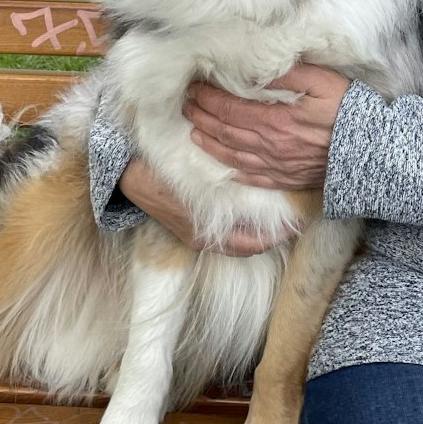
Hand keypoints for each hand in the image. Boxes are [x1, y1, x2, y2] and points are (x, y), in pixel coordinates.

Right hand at [117, 158, 292, 256]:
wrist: (129, 177)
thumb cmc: (160, 175)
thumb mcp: (192, 179)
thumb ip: (219, 185)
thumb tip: (252, 176)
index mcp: (204, 233)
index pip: (249, 244)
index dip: (273, 238)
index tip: (292, 226)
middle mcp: (202, 239)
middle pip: (245, 248)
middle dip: (268, 239)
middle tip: (290, 225)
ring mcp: (195, 236)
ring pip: (234, 244)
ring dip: (255, 237)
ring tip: (275, 222)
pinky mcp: (190, 229)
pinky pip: (223, 237)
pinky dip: (240, 231)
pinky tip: (249, 215)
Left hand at [184, 63, 349, 190]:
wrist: (374, 152)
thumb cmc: (349, 111)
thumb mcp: (322, 81)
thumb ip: (287, 75)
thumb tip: (256, 70)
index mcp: (275, 120)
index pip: (229, 108)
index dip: (208, 99)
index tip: (194, 89)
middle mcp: (270, 145)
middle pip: (225, 131)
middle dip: (202, 118)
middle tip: (186, 107)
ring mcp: (278, 165)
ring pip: (234, 156)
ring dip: (210, 144)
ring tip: (194, 134)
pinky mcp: (288, 179)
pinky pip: (254, 178)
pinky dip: (234, 172)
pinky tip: (224, 169)